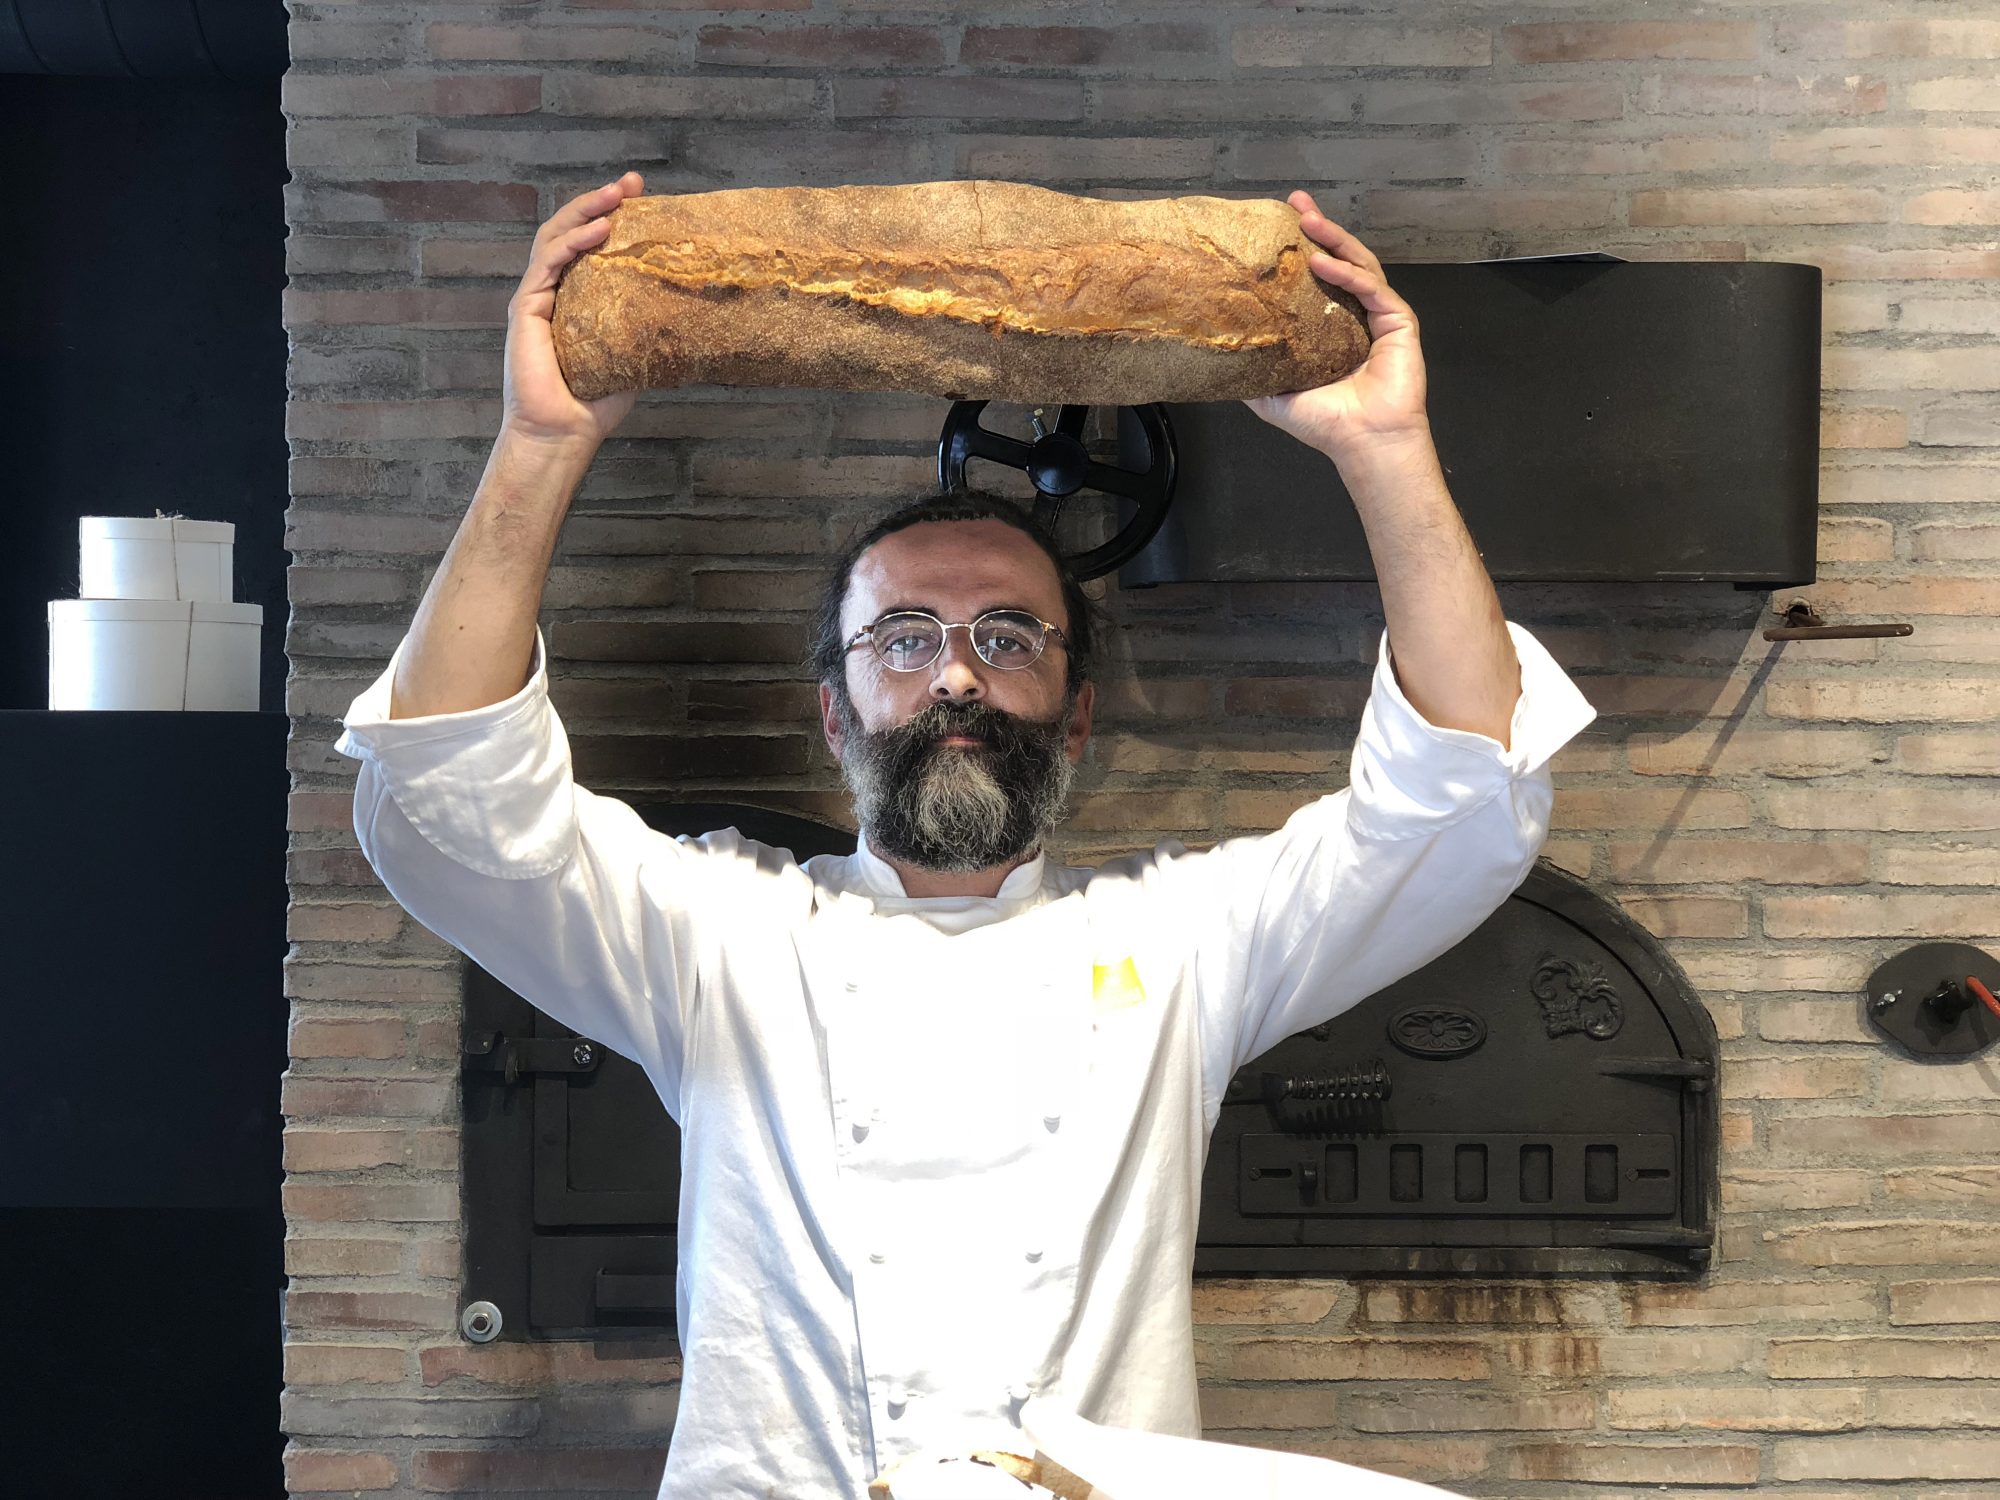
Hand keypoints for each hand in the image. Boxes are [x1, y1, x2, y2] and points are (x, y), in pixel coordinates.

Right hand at [502, 171, 645, 447]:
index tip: (641, 196)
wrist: (563, 432)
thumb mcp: (632, 354)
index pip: (590, 245)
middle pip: (570, 231)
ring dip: (586, 210)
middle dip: (599, 201)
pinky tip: (601, 230)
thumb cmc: (595, 402)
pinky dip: (574, 242)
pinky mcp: (525, 307)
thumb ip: (647, 327)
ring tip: (617, 195)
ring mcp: (536, 296)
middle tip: (630, 184)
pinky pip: (548, 262)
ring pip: (555, 237)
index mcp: (574, 297)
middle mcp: (552, 290)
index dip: (611, 216)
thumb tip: (690, 308)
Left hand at [1244, 191, 1430, 464]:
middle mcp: (1357, 315)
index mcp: (1333, 326)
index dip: (1304, 247)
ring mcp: (1380, 315)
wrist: (1363, 442)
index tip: (1280, 221)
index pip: (1319, 277)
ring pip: (1358, 264)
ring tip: (1307, 219)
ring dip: (1333, 238)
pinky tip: (1322, 262)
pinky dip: (1347, 273)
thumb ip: (1253, 371)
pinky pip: (1371, 288)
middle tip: (1296, 203)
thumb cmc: (1325, 423)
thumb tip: (1215, 356)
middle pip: (1340, 259)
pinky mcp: (1399, 321)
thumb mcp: (1274, 395)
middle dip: (1320, 227)